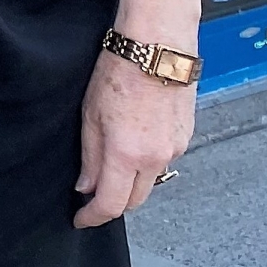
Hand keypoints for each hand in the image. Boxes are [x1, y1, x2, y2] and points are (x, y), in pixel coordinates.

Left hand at [74, 38, 194, 226]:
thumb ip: (89, 156)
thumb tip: (86, 186)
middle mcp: (156, 158)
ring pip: (151, 182)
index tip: (80, 220)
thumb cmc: (118, 72)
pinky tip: (133, 147)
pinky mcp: (186, 137)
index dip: (93, 217)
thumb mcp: (90, 114)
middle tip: (92, 196)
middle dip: (113, 203)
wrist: (159, 46)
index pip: (111, 204)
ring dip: (131, 183)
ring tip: (111, 167)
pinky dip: (147, 164)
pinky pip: (164, 162)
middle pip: (135, 200)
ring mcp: (175, 149)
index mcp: (127, 155)